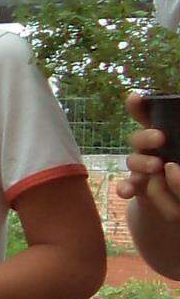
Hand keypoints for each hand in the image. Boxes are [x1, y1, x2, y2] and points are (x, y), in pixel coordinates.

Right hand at [117, 94, 179, 224]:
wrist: (177, 200)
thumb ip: (171, 134)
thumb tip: (166, 108)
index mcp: (162, 136)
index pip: (146, 116)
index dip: (138, 107)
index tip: (135, 98)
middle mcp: (149, 150)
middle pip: (137, 138)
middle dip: (145, 137)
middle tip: (160, 138)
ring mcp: (141, 170)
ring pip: (133, 162)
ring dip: (141, 162)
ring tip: (157, 167)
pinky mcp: (137, 190)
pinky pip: (126, 187)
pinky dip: (124, 187)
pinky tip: (128, 190)